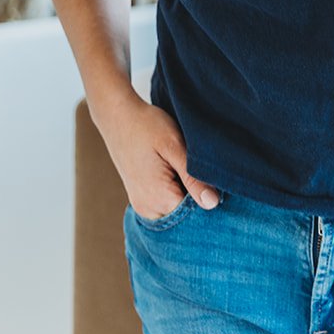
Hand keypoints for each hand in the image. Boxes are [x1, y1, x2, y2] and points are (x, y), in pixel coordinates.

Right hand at [89, 88, 220, 219]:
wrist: (117, 115)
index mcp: (158, 199)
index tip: (215, 179)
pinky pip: (165, 205)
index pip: (195, 215)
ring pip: (176, 211)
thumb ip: (193, 177)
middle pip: (185, 217)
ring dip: (187, 195)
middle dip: (198, 198)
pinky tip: (177, 172)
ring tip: (185, 168)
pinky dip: (176, 192)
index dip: (209, 198)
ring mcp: (143, 206)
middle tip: (203, 171)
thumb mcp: (174, 146)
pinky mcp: (141, 198)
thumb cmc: (146, 126)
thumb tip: (213, 204)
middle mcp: (148, 210)